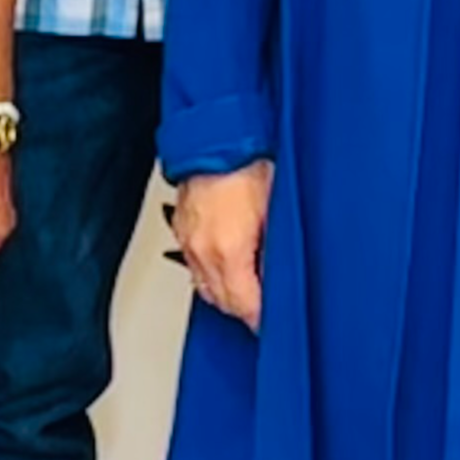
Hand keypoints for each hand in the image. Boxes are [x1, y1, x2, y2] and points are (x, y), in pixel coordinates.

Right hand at [174, 159, 271, 332]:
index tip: (271, 323)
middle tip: (263, 309)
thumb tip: (279, 278)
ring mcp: (189, 241)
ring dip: (225, 294)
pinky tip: (225, 268)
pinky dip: (209, 274)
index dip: (261, 318)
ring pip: (205, 287)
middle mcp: (203, 251)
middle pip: (222, 302)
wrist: (216, 136)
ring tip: (246, 291)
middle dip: (244, 309)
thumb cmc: (249, 164)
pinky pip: (194, 266)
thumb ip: (275, 252)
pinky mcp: (181, 229)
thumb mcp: (275, 212)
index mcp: (228, 250)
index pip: (244, 305)